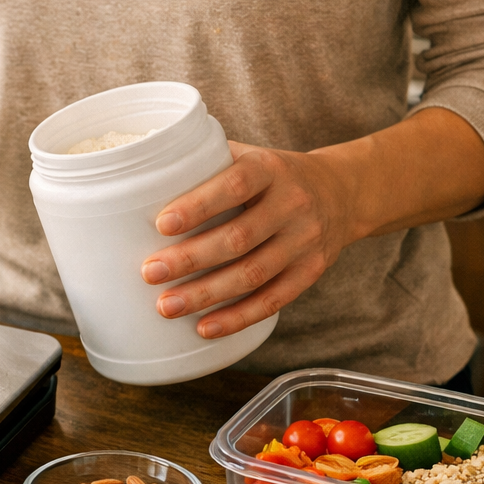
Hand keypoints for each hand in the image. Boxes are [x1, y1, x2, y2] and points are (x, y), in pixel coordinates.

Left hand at [138, 142, 360, 338]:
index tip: (162, 224)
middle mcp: (292, 204)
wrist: (342, 192)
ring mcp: (305, 241)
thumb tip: (141, 175)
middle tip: (149, 272)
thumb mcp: (249, 155)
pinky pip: (273, 300)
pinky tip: (205, 327)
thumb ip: (206, 163)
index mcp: (270, 168)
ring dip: (206, 294)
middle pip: (239, 237)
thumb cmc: (273, 175)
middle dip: (190, 259)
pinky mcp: (310, 272)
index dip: (199, 205)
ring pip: (253, 274)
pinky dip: (238, 317)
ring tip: (166, 306)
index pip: (235, 185)